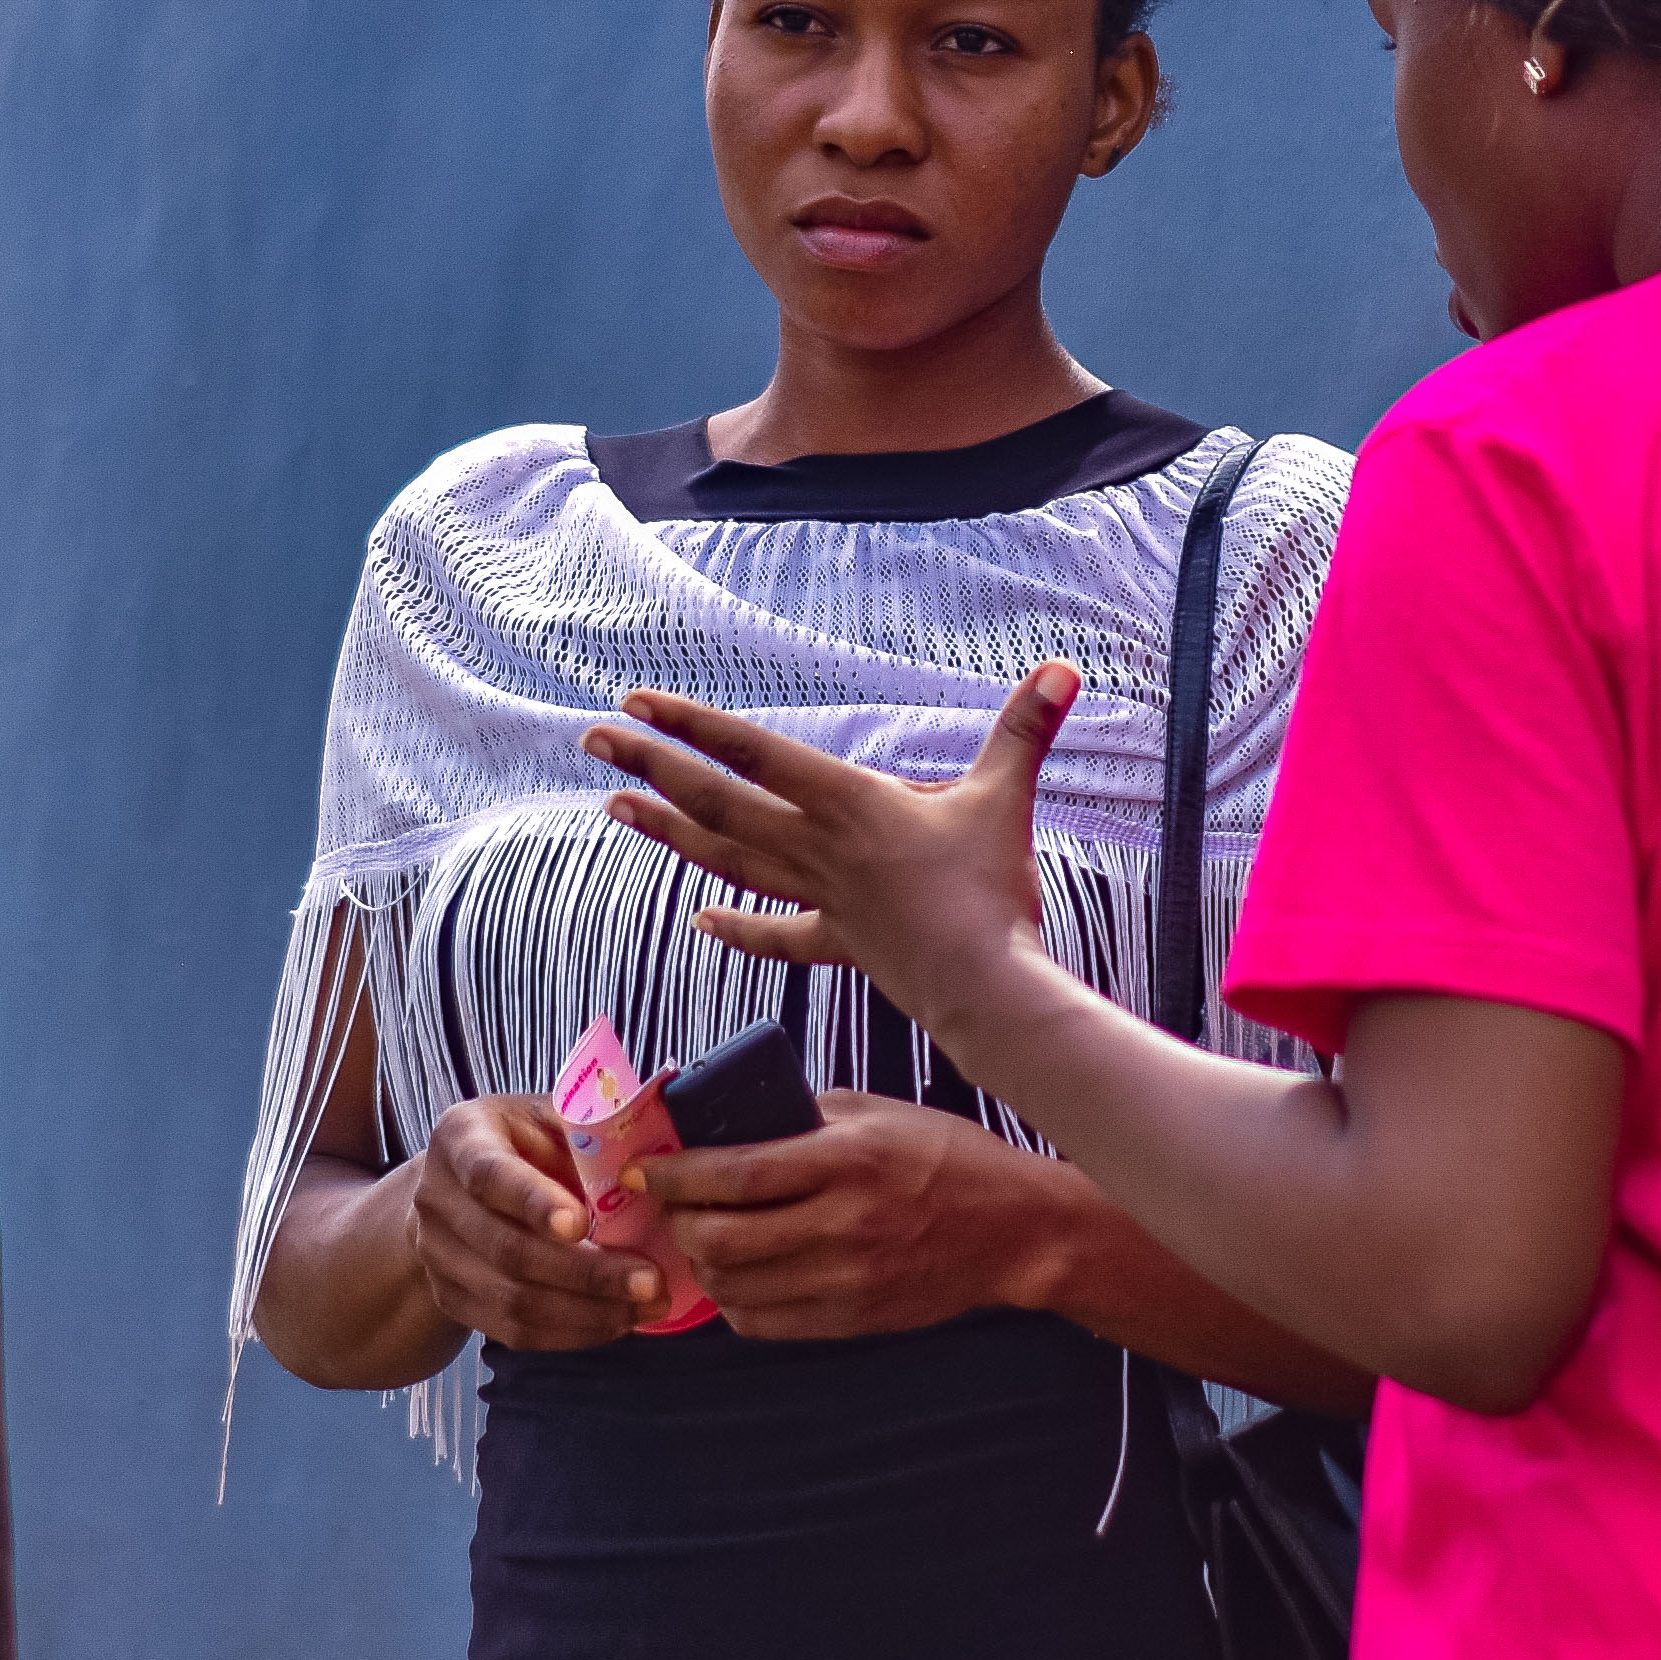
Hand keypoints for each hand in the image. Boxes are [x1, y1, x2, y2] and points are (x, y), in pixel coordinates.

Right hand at [404, 1093, 663, 1352]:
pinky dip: (570, 1333)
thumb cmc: (524, 1143)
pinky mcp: (451, 1299)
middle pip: (507, 1250)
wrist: (459, 1186)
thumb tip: (657, 1165)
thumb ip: (589, 1133)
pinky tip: (616, 1322)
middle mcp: (437, 1199)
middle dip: (586, 1273)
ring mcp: (437, 1256)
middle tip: (649, 1281)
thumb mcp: (549, 1117)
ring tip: (646, 1306)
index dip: (533, 1202)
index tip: (581, 1223)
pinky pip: (513, 1330)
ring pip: (512, 1300)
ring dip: (587, 1312)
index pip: (489, 1175)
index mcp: (461, 1139)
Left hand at [588, 662, 1078, 1043]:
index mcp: (850, 804)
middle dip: (654, 767)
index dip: (694, 726)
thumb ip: (1024, 731)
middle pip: (718, 805)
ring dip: (669, 833)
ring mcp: (822, 900)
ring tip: (617, 807)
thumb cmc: (992, 891)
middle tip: (596, 739)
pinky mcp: (839, 944)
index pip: (754, 755)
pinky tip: (701, 919)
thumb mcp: (1006, 798)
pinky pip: (779, 933)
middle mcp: (820, 850)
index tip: (637, 702)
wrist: (987, 990)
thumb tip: (1063, 669)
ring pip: (729, 860)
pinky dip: (739, 926)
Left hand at [637, 1099, 1069, 1343]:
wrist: (1015, 1230)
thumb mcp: (877, 1115)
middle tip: (670, 1204)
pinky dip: (732, 1299)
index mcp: (847, 1162)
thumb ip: (803, 1117)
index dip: (676, 1175)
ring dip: (700, 1261)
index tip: (648, 1170)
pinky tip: (735, 1273)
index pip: (736, 1173)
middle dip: (677, 1220)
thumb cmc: (946, 1158)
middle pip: (721, 1237)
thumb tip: (729, 1123)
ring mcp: (847, 1280)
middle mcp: (843, 1225)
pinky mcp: (851, 1319)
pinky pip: (763, 1322)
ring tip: (700, 1236)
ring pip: (733, 1285)